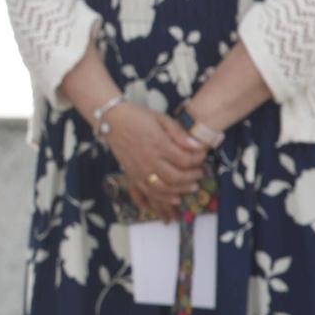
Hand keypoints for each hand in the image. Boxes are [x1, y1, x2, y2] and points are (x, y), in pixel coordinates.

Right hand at [103, 104, 207, 218]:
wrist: (112, 120)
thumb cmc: (138, 117)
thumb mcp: (162, 119)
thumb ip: (179, 134)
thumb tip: (198, 146)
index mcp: (158, 144)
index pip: (185, 160)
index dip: (199, 160)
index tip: (203, 156)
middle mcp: (149, 160)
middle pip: (177, 177)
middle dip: (193, 177)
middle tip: (200, 173)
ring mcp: (139, 170)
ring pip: (164, 188)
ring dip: (181, 190)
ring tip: (192, 186)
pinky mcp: (132, 175)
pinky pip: (149, 192)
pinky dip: (164, 198)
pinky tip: (175, 198)